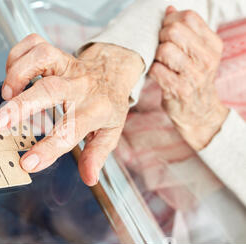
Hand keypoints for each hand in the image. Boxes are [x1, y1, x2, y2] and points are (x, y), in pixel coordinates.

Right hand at [0, 34, 143, 185]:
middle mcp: (80, 85)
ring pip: (42, 56)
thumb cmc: (108, 105)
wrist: (114, 70)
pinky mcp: (57, 52)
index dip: (48, 149)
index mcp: (96, 110)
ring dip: (18, 73)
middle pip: (50, 90)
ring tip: (6, 94)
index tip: (27, 164)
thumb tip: (89, 178)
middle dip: (21, 106)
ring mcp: (68, 65)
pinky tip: (12, 74)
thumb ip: (96, 154)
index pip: (71, 131)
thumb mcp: (109, 132)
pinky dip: (16, 55)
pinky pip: (34, 43)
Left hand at [149, 6, 228, 150]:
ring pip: (164, 49)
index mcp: (212, 45)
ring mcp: (194, 75)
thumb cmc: (192, 78)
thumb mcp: (197, 53)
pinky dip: (152, 70)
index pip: (189, 17)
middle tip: (160, 48)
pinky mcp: (180, 90)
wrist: (198, 112)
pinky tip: (158, 75)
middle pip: (174, 31)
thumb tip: (169, 10)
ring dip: (156, 55)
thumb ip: (185, 31)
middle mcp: (207, 58)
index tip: (166, 32)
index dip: (170, 21)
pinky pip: (156, 69)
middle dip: (160, 37)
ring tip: (160, 63)